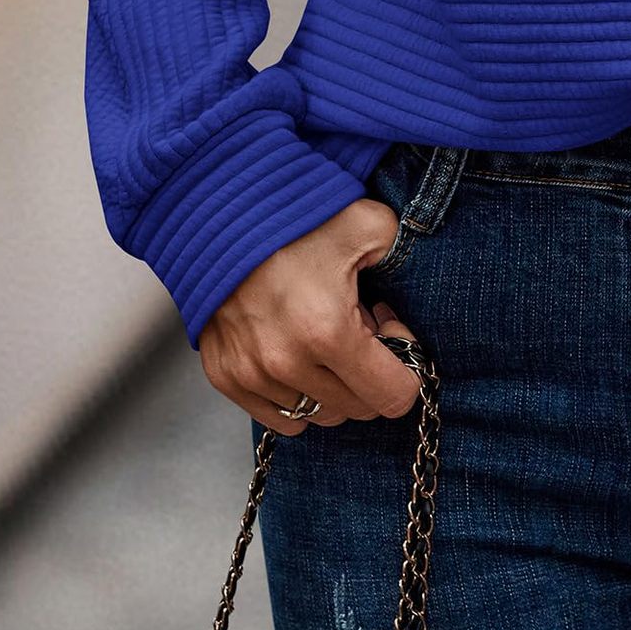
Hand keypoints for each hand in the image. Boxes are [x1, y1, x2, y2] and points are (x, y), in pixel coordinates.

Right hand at [198, 198, 422, 430]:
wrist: (221, 212)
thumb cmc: (296, 217)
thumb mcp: (370, 223)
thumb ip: (403, 257)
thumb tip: (409, 296)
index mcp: (328, 330)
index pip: (392, 397)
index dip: (404, 365)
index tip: (390, 328)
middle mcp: (287, 363)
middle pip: (358, 409)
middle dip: (371, 373)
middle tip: (361, 327)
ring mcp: (252, 374)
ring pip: (320, 414)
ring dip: (334, 384)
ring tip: (327, 336)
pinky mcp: (225, 377)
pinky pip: (279, 417)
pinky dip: (299, 395)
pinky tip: (300, 351)